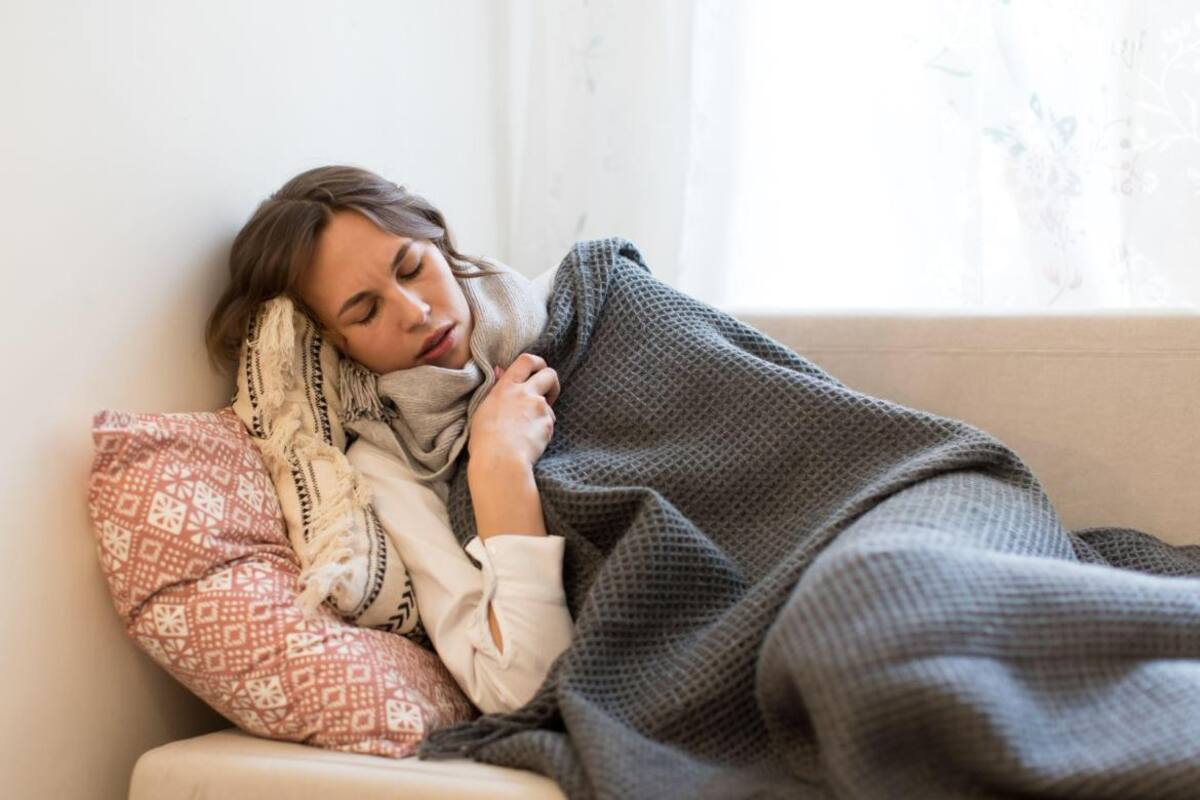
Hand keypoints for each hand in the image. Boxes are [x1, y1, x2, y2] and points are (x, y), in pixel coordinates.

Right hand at [467, 352, 559, 471]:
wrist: (500, 460)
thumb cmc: (485, 439)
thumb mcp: (483, 408)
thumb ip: (496, 388)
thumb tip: (500, 370)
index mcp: (506, 387)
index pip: (526, 360)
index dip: (537, 362)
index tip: (538, 371)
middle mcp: (525, 393)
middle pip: (550, 374)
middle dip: (553, 382)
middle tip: (548, 394)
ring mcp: (539, 407)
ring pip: (550, 405)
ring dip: (544, 414)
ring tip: (527, 431)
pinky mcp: (548, 423)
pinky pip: (549, 424)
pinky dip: (543, 431)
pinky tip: (530, 442)